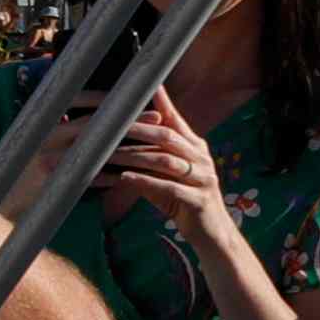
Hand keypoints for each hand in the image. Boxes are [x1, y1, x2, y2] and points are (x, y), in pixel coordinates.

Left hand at [102, 95, 233, 242]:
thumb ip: (150, 156)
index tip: (144, 86)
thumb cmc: (183, 201)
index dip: (161, 103)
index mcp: (195, 148)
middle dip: (136, 128)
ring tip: (107, 154)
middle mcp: (202, 159)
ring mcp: (203, 179)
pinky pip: (169, 188)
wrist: (212, 234)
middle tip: (108, 125)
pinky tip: (124, 179)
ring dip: (133, 156)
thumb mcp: (166, 175)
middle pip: (167, 136)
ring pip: (165, 161)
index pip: (175, 121)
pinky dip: (145, 182)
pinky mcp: (199, 201)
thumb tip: (121, 139)